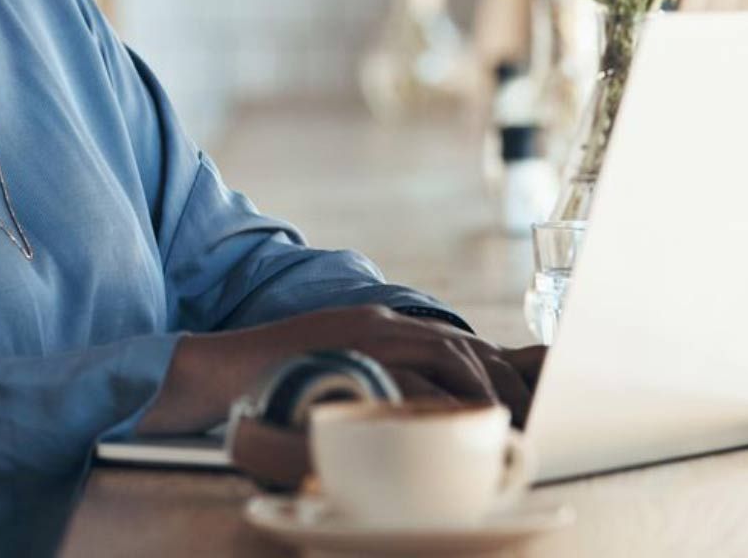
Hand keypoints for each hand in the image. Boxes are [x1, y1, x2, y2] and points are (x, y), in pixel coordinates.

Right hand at [138, 303, 547, 435]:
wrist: (223, 370)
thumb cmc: (276, 382)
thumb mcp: (340, 372)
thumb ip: (380, 383)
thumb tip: (426, 417)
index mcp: (381, 326)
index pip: (455, 343)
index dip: (496, 370)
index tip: (520, 402)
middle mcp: (382, 324)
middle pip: (463, 346)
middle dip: (504, 382)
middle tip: (525, 417)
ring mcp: (368, 335)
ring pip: (451, 354)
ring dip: (483, 390)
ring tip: (499, 423)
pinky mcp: (355, 352)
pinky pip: (417, 374)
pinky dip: (446, 397)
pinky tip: (461, 421)